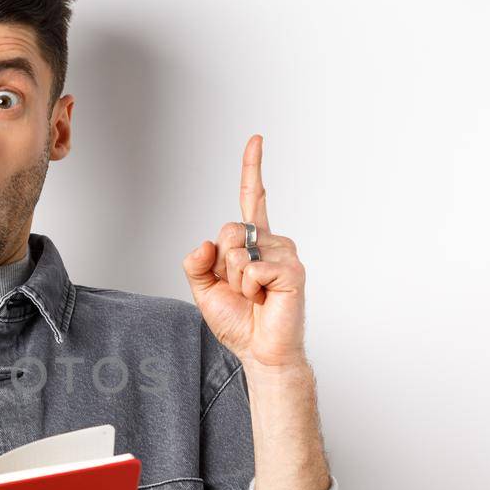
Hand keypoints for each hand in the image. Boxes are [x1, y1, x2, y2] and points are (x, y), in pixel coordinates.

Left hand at [181, 134, 308, 369]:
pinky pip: (252, 268)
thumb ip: (196, 264)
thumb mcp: (204, 290)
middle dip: (221, 265)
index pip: (252, 198)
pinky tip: (264, 299)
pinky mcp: (293, 270)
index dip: (252, 168)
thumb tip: (204, 243)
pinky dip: (249, 288)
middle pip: (227, 231)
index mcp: (252, 242)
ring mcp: (284, 254)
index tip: (256, 139)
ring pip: (236, 253)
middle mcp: (271, 242)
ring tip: (254, 297)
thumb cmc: (239, 321)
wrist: (259, 351)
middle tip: (240, 289)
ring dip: (235, 282)